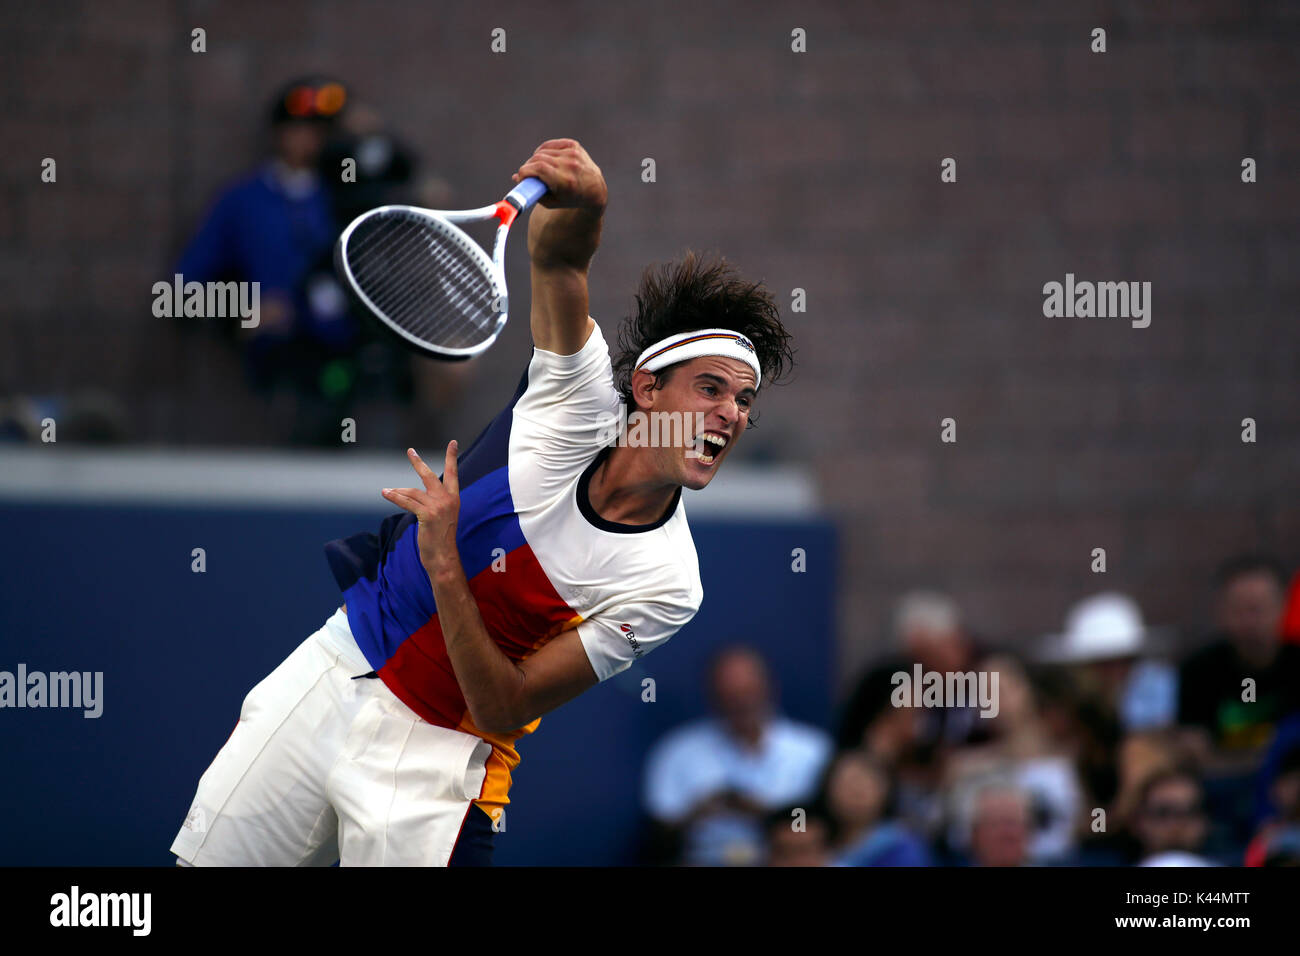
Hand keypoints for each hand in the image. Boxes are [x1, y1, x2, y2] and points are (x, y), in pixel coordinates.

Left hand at [381, 443, 459, 573]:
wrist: (443, 556)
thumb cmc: (441, 538)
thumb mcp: (444, 517)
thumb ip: (437, 502)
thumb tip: (419, 495)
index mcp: (454, 498)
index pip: (453, 473)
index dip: (452, 457)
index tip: (453, 443)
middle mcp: (447, 499)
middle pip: (429, 475)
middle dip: (418, 463)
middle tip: (410, 451)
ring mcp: (438, 506)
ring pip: (412, 491)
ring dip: (398, 491)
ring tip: (387, 491)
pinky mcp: (427, 515)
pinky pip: (407, 502)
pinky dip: (394, 497)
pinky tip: (386, 493)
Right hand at [512, 139, 606, 209]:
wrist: (593, 189)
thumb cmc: (570, 198)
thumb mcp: (551, 201)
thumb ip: (532, 191)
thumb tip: (515, 177)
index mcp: (566, 181)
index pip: (539, 168)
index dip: (525, 171)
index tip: (520, 177)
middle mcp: (570, 165)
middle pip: (538, 159)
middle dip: (528, 167)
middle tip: (526, 175)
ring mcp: (573, 154)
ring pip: (543, 152)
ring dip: (535, 160)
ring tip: (536, 169)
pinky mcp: (574, 145)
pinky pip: (550, 145)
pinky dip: (543, 151)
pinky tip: (544, 158)